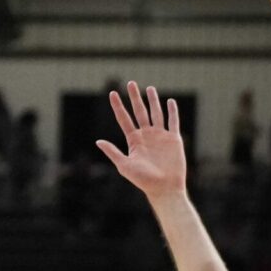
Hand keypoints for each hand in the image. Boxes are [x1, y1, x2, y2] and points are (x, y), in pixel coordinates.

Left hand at [96, 81, 185, 200]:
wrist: (164, 188)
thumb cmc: (143, 180)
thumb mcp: (125, 166)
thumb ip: (113, 152)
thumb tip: (97, 141)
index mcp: (134, 140)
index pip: (124, 119)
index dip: (118, 106)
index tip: (112, 94)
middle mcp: (146, 135)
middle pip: (139, 111)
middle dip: (135, 97)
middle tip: (131, 83)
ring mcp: (160, 136)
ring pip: (156, 113)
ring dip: (153, 101)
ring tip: (149, 88)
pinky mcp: (173, 139)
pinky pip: (173, 121)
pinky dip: (172, 111)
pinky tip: (170, 101)